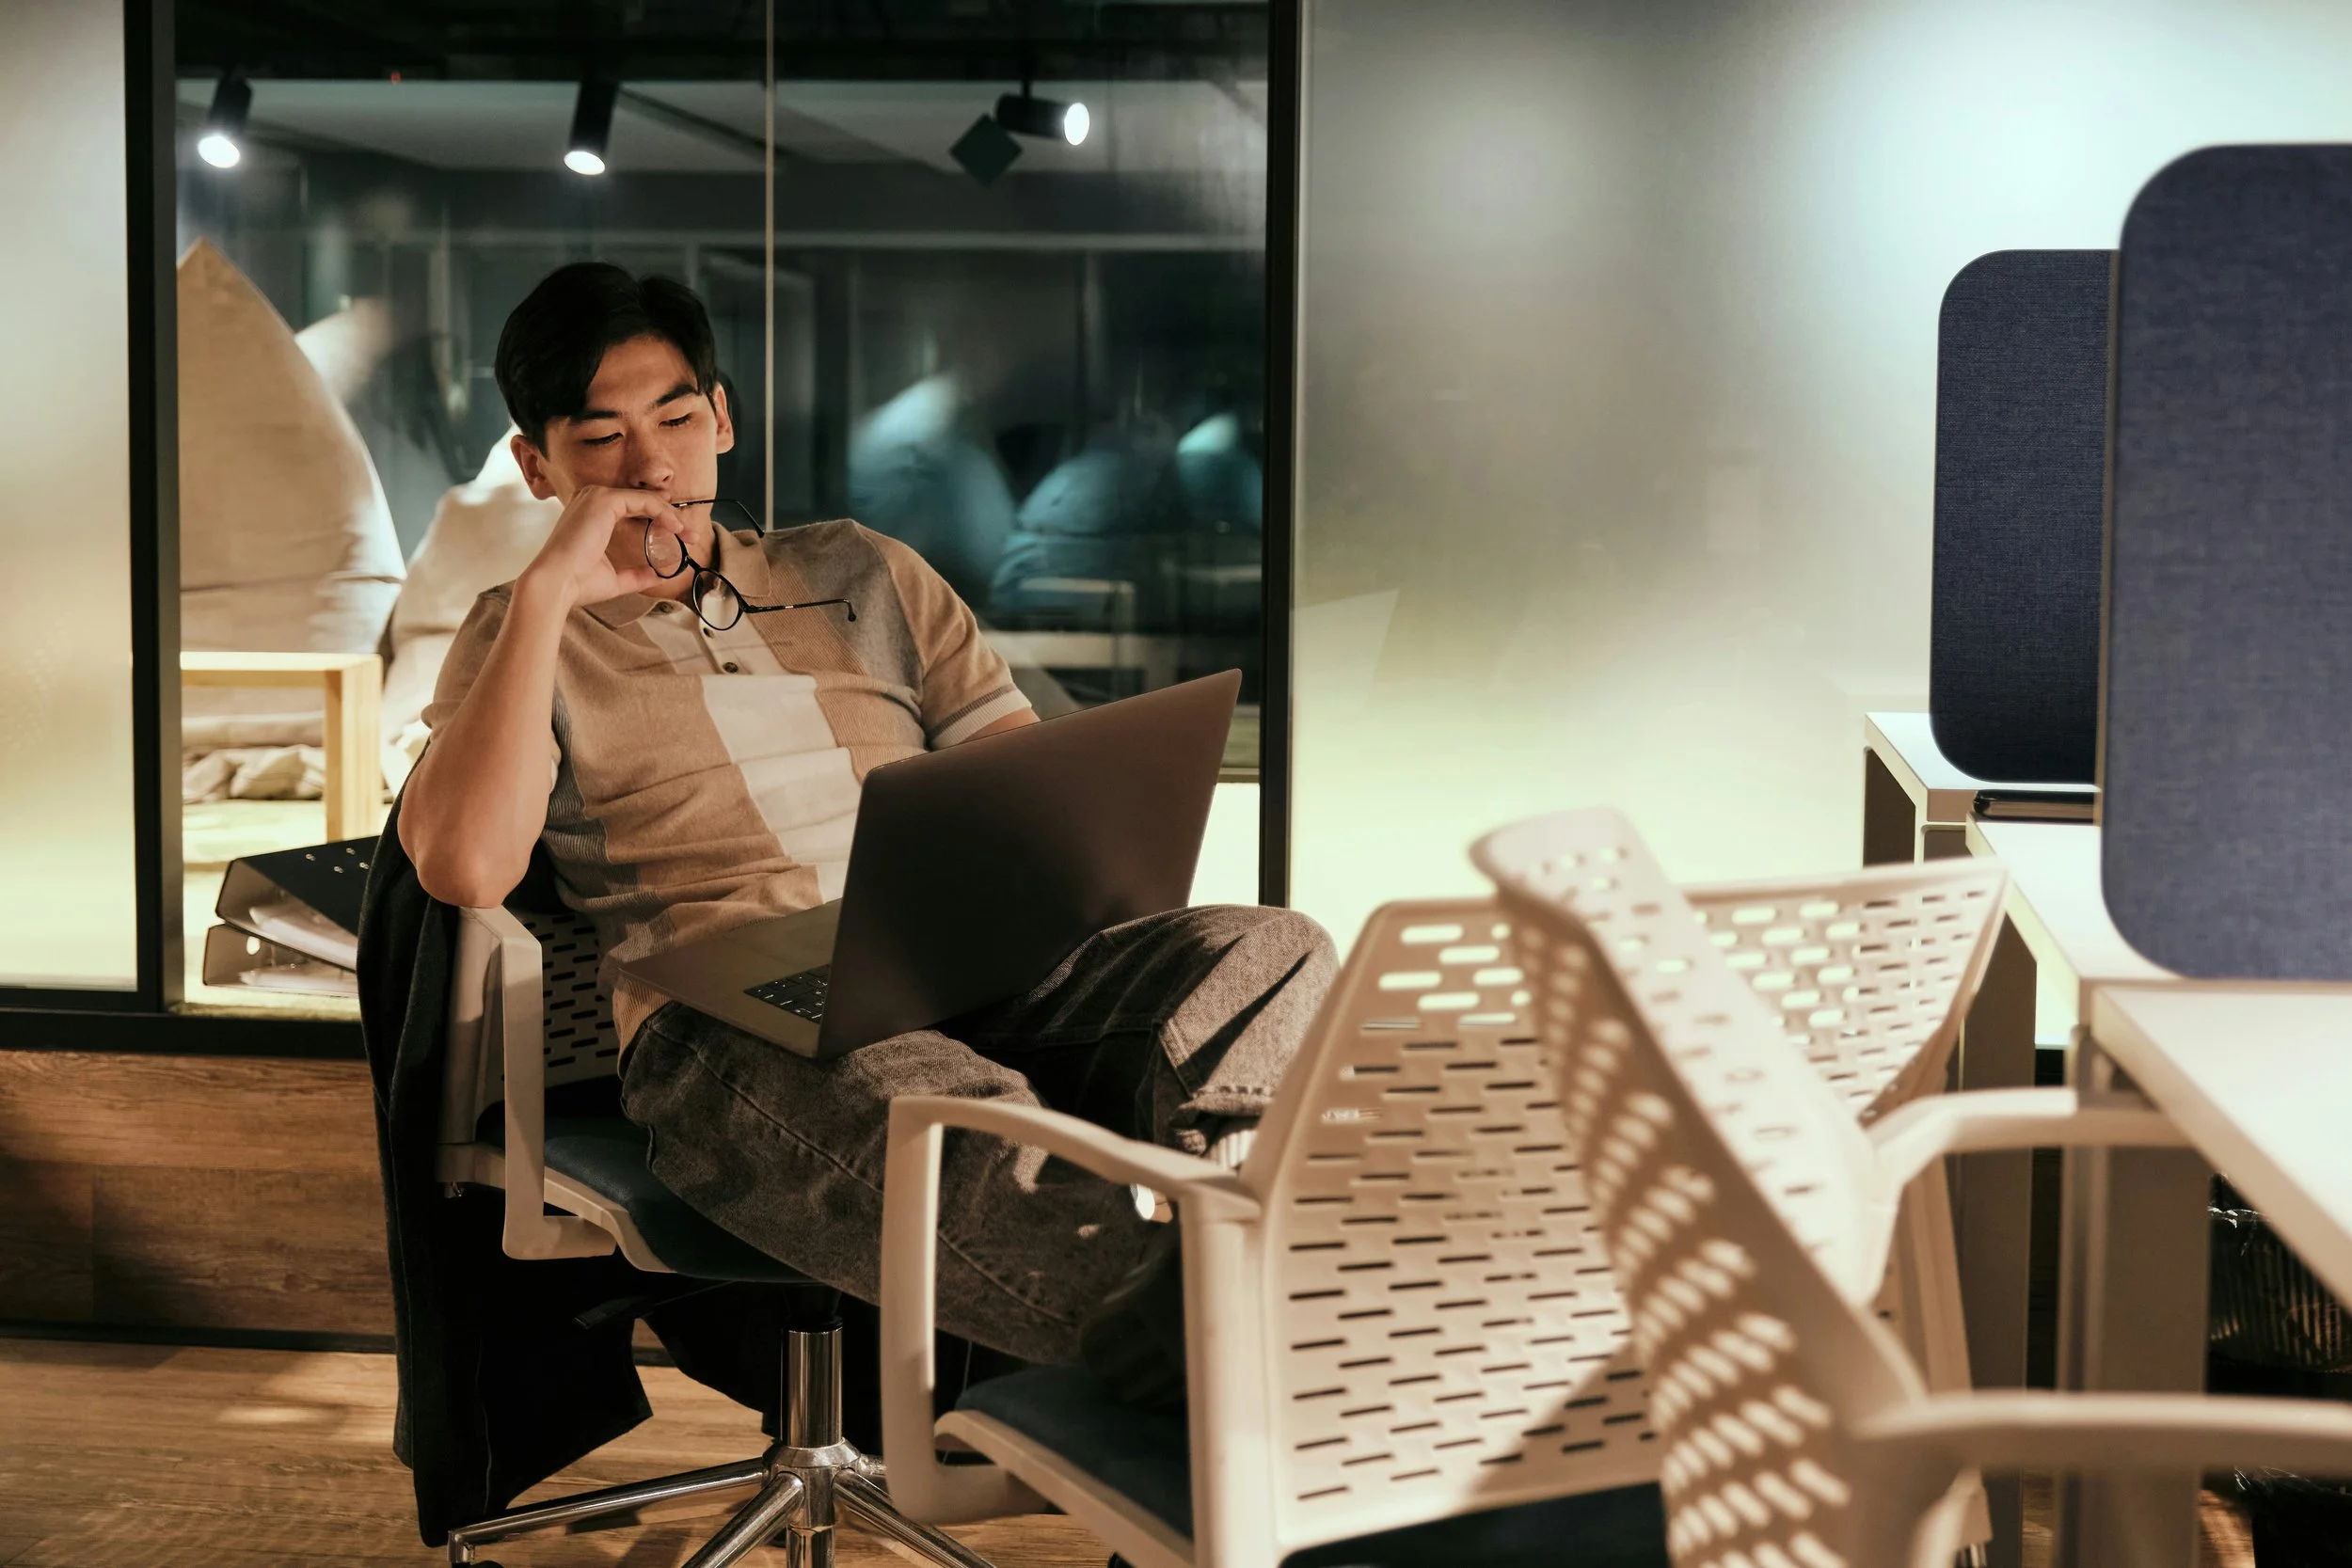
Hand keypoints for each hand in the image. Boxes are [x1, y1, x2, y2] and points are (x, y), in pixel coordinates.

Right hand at [516, 485, 677, 609]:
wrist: (557, 584)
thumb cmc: (577, 583)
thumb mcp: (614, 578)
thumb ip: (636, 574)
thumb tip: (656, 575)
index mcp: (591, 514)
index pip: (632, 509)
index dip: (658, 519)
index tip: (679, 534)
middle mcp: (592, 500)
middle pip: (640, 501)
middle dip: (669, 516)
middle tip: (690, 533)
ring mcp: (596, 497)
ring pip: (645, 499)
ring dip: (669, 514)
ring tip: (687, 533)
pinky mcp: (603, 501)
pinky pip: (643, 500)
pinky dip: (662, 512)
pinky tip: (674, 528)